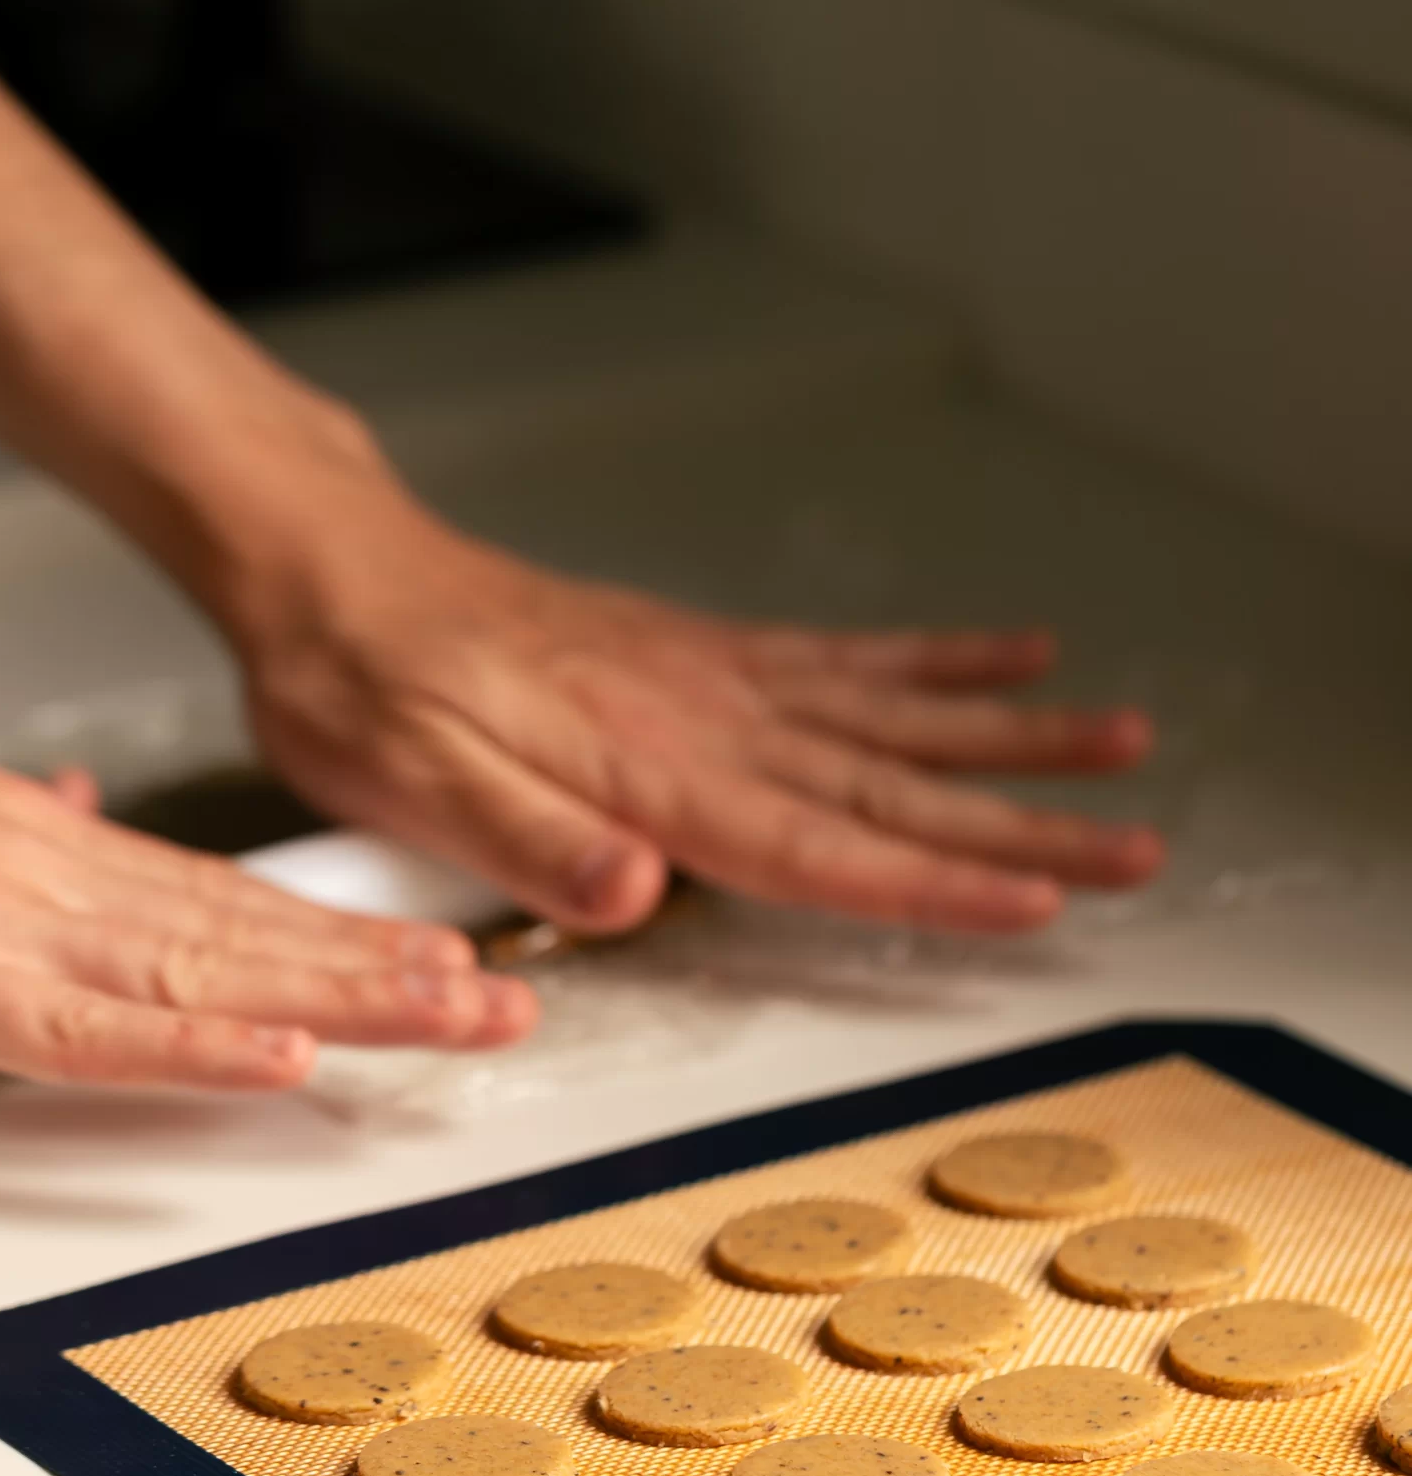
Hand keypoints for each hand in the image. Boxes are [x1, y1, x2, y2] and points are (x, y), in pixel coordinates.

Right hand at [0, 726, 534, 1086]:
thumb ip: (9, 832)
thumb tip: (75, 809)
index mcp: (46, 847)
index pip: (223, 901)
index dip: (338, 937)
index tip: (434, 957)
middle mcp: (53, 874)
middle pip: (247, 935)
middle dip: (383, 972)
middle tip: (499, 1002)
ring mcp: (7, 927)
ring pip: (205, 973)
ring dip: (336, 1001)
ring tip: (448, 1018)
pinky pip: (86, 1031)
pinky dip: (190, 1049)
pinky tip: (277, 1061)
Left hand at [210, 471, 1164, 936]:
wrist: (339, 577)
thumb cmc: (365, 687)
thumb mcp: (409, 780)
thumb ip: (526, 838)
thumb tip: (633, 890)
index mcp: (646, 771)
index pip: (816, 842)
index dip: (932, 879)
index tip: (1039, 898)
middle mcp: (703, 719)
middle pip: (891, 781)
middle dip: (1022, 819)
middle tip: (1136, 842)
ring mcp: (712, 679)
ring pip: (891, 713)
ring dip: (1010, 734)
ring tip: (1119, 739)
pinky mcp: (700, 653)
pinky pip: (840, 656)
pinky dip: (932, 658)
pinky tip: (1000, 654)